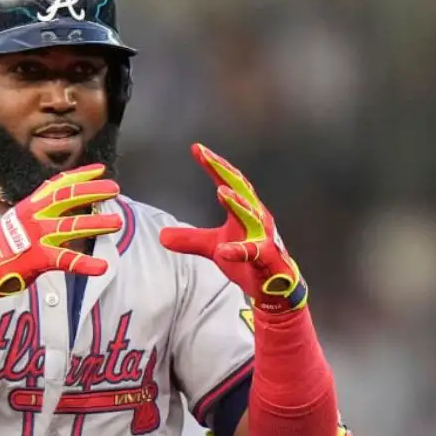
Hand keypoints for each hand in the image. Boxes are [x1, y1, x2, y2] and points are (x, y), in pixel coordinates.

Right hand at [0, 164, 121, 307]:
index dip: (81, 175)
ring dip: (97, 224)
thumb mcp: (18, 220)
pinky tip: (102, 266)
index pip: (58, 184)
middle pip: (68, 198)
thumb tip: (64, 206)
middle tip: (115, 189)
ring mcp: (36, 236)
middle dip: (93, 191)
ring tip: (117, 222)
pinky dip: (85, 264)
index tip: (100, 170)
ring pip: (72, 227)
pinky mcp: (38, 258)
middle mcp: (33, 216)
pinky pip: (67, 260)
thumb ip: (40, 211)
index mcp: (30, 205)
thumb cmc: (2, 246)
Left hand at [159, 144, 306, 314]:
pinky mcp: (267, 259)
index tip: (197, 148)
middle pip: (241, 189)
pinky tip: (224, 251)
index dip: (214, 165)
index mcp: (246, 210)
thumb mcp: (214, 247)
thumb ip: (190, 239)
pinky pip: (253, 253)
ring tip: (222, 192)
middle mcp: (257, 217)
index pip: (229, 182)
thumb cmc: (248, 260)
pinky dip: (239, 251)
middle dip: (224, 171)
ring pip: (252, 216)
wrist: (274, 287)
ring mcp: (264, 237)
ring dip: (238, 204)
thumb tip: (162, 236)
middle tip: (207, 156)